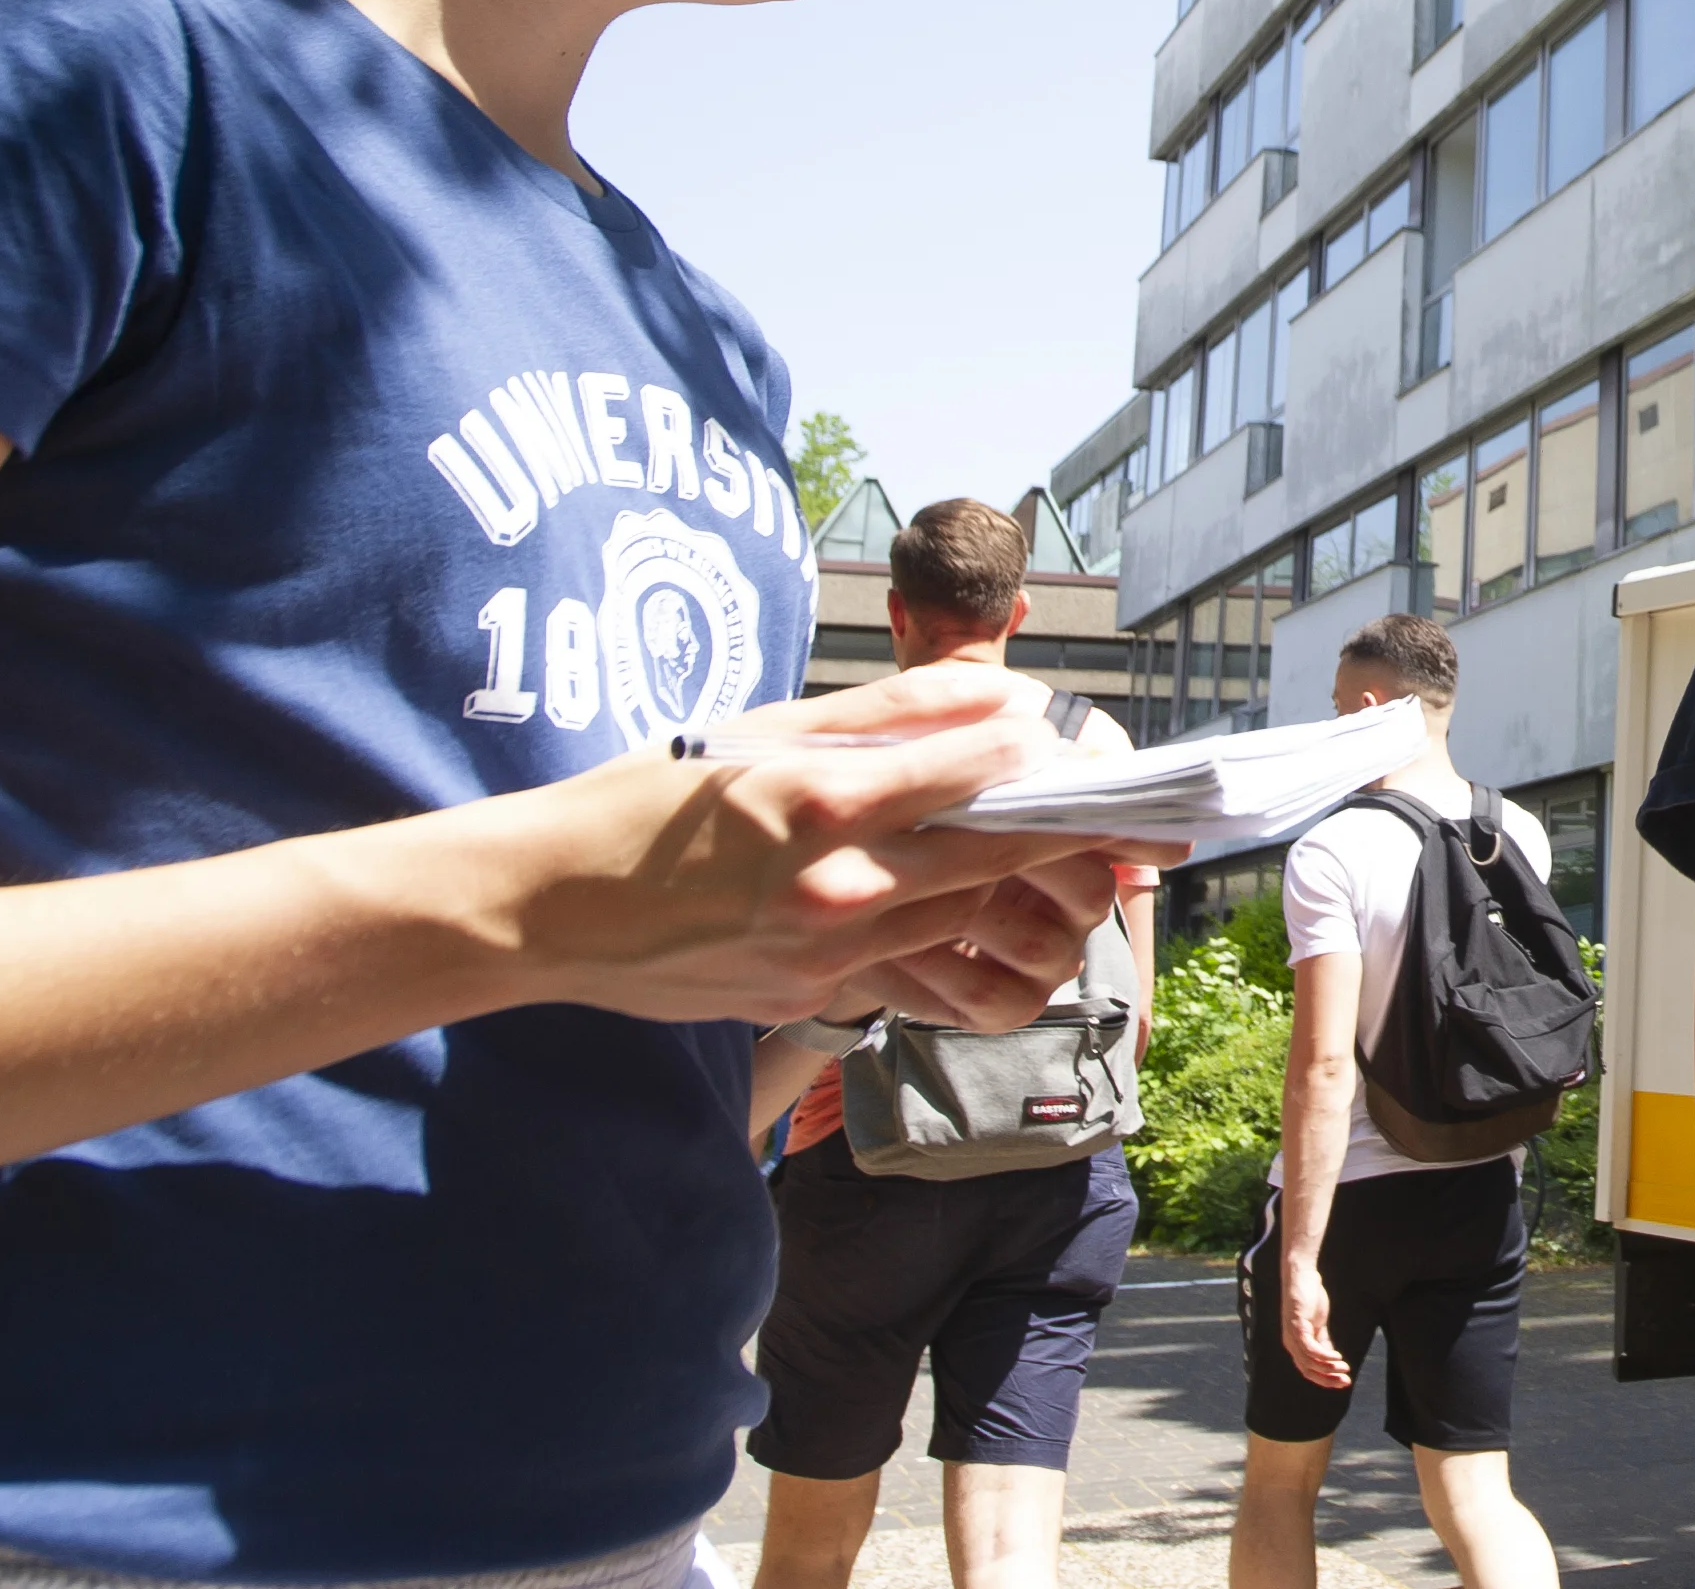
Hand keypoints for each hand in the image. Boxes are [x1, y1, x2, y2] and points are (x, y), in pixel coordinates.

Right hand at [489, 664, 1132, 1030]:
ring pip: (965, 921)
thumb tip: (1003, 697)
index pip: (980, 778)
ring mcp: (825, 954)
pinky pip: (912, 968)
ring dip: (1020, 894)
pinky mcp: (812, 997)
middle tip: (1150, 831)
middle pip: (995, 860)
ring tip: (1073, 867)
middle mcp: (834, 885)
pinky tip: (972, 916)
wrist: (544, 909)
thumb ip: (891, 714)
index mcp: (822, 802)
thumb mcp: (763, 730)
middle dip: (1076, 840)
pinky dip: (950, 939)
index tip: (1103, 759)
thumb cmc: (649, 800)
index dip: (1051, 767)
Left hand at [1281, 1254, 1351, 1388]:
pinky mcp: (1297, 1325)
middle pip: (1308, 1370)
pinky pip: (1310, 1347)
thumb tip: (1332, 1358)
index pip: (1308, 1370)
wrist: (1302, 1275)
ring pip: (1309, 1361)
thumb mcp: (1319, 1323)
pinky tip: (1337, 1356)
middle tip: (1346, 1382)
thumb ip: (1323, 1340)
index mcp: (1296, 1345)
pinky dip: (1324, 1355)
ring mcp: (1292, 1335)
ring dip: (1328, 1368)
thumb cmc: (1309, 1298)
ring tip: (1344, 1368)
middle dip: (1327, 1379)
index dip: (1325, 1379)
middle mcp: (1291, 1344)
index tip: (1343, 1382)